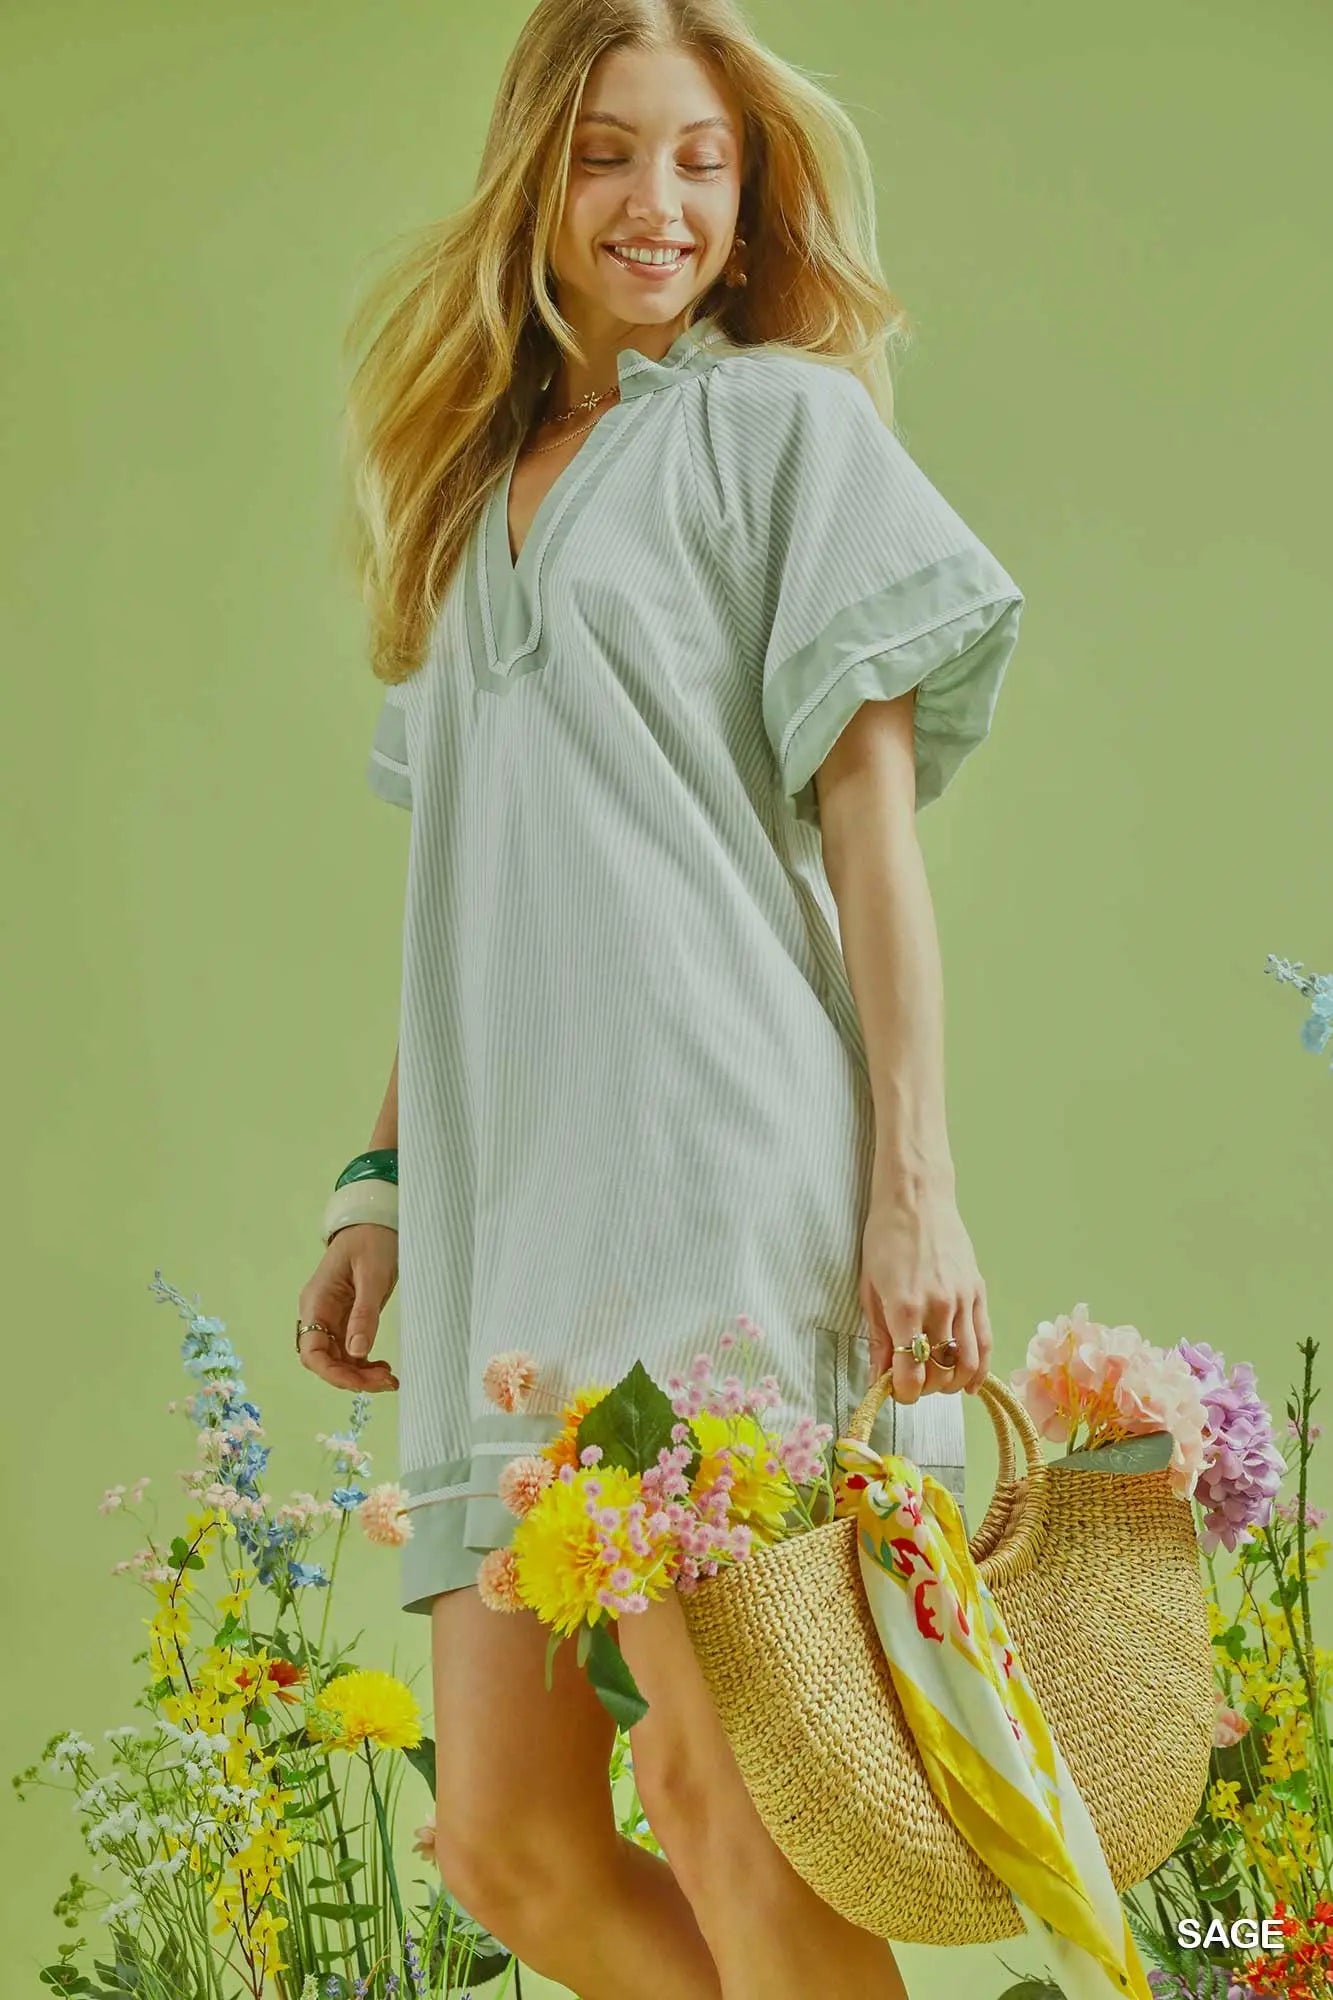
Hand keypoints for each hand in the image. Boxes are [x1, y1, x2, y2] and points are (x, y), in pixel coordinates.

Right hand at [297, 1225, 400, 1393]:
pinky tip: (383, 1368)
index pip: (311, 1351)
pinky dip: (364, 1363)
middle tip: (386, 1382)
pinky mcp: (346, 1319)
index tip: (361, 1382)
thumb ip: (364, 1314)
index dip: (332, 1373)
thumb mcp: (372, 1275)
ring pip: (337, 1359)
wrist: (375, 1222)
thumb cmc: (371, 1241)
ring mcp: (331, 1319)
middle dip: (351, 1377)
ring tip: (389, 1378)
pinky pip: (349, 1350)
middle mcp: (318, 1315)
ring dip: (360, 1374)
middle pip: (324, 1360)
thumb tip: (357, 1353)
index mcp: (317, 1303)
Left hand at [859, 1176, 990, 1403]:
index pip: (911, 1373)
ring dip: (953, 1382)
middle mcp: (938, 1307)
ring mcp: (963, 1300)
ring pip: (968, 1362)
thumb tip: (877, 1379)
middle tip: (913, 1383)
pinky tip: (970, 1381)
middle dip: (926, 1389)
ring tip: (939, 1382)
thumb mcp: (869, 1287)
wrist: (916, 1197)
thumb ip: (878, 1337)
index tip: (897, 1392)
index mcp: (904, 1307)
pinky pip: (986, 1340)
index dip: (904, 1393)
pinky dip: (980, 1367)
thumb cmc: (884, 1237)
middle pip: (940, 1372)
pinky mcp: (978, 1292)